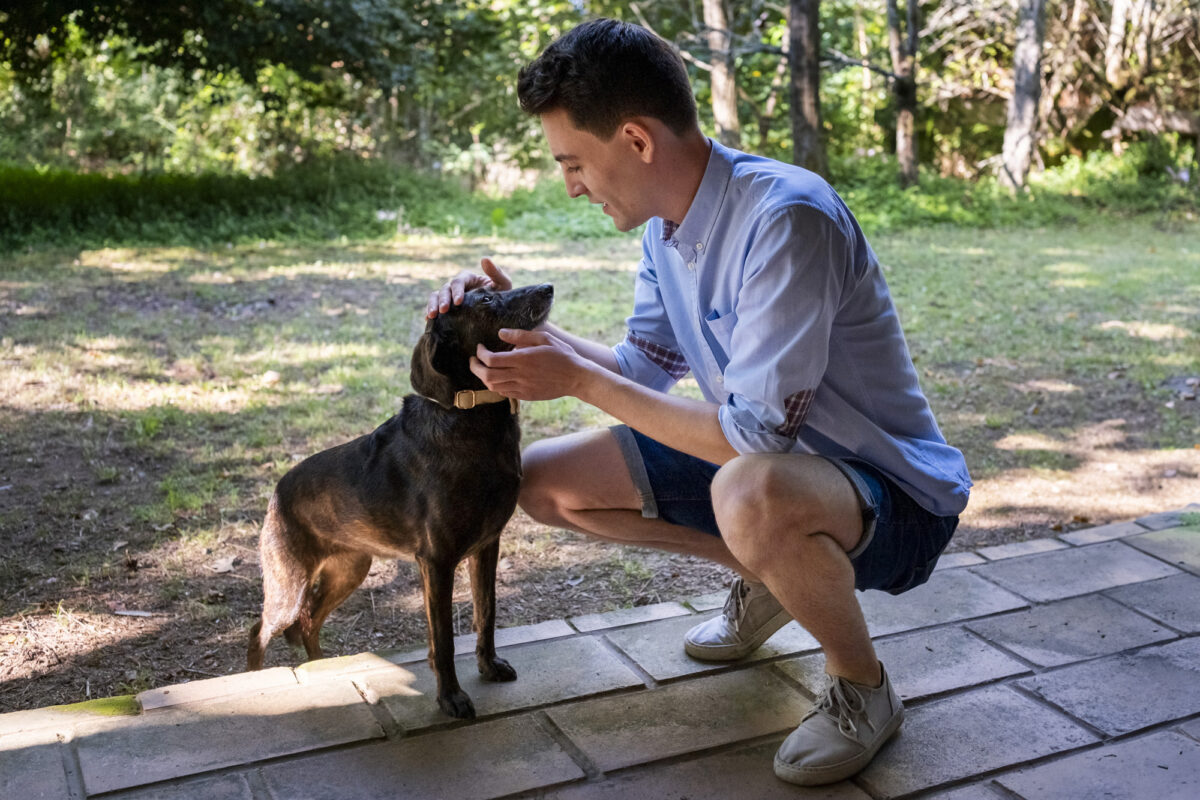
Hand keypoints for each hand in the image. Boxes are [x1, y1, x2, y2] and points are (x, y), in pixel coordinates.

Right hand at [426, 257, 512, 318]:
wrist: (499, 314)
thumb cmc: (502, 296)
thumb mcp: (503, 284)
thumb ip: (496, 272)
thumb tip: (484, 259)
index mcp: (468, 278)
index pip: (458, 282)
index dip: (456, 291)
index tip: (458, 302)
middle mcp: (456, 286)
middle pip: (445, 289)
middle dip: (443, 300)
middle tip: (443, 310)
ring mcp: (449, 297)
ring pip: (435, 297)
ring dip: (432, 305)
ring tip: (431, 316)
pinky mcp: (447, 309)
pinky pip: (434, 308)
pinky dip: (429, 313)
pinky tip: (428, 321)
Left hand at [470, 329, 591, 400]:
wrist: (577, 378)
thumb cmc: (562, 355)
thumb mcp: (544, 338)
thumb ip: (521, 336)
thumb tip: (500, 333)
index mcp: (523, 359)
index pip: (491, 359)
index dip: (481, 354)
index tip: (480, 347)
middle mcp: (520, 375)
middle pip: (487, 375)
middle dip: (476, 367)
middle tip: (474, 360)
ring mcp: (523, 388)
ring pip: (493, 387)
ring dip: (484, 378)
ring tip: (484, 368)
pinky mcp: (526, 396)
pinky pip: (504, 393)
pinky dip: (496, 386)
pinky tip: (499, 377)